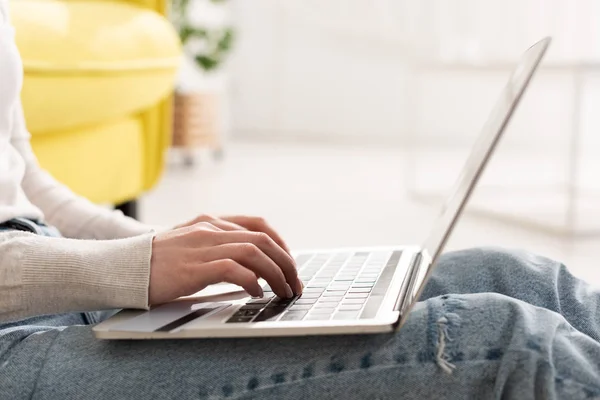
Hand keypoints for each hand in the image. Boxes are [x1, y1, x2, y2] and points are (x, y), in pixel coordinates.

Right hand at [149, 219, 301, 304]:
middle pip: (262, 239)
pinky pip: (234, 269)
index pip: (257, 224)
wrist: (120, 267)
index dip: (280, 242)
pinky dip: (252, 281)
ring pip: (254, 252)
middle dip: (285, 262)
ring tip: (282, 291)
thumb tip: (247, 265)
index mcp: (210, 223)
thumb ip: (213, 247)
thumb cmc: (153, 263)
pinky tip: (257, 293)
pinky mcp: (194, 267)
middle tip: (294, 283)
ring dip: (275, 273)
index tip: (289, 261)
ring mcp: (202, 246)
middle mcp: (210, 230)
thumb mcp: (187, 246)